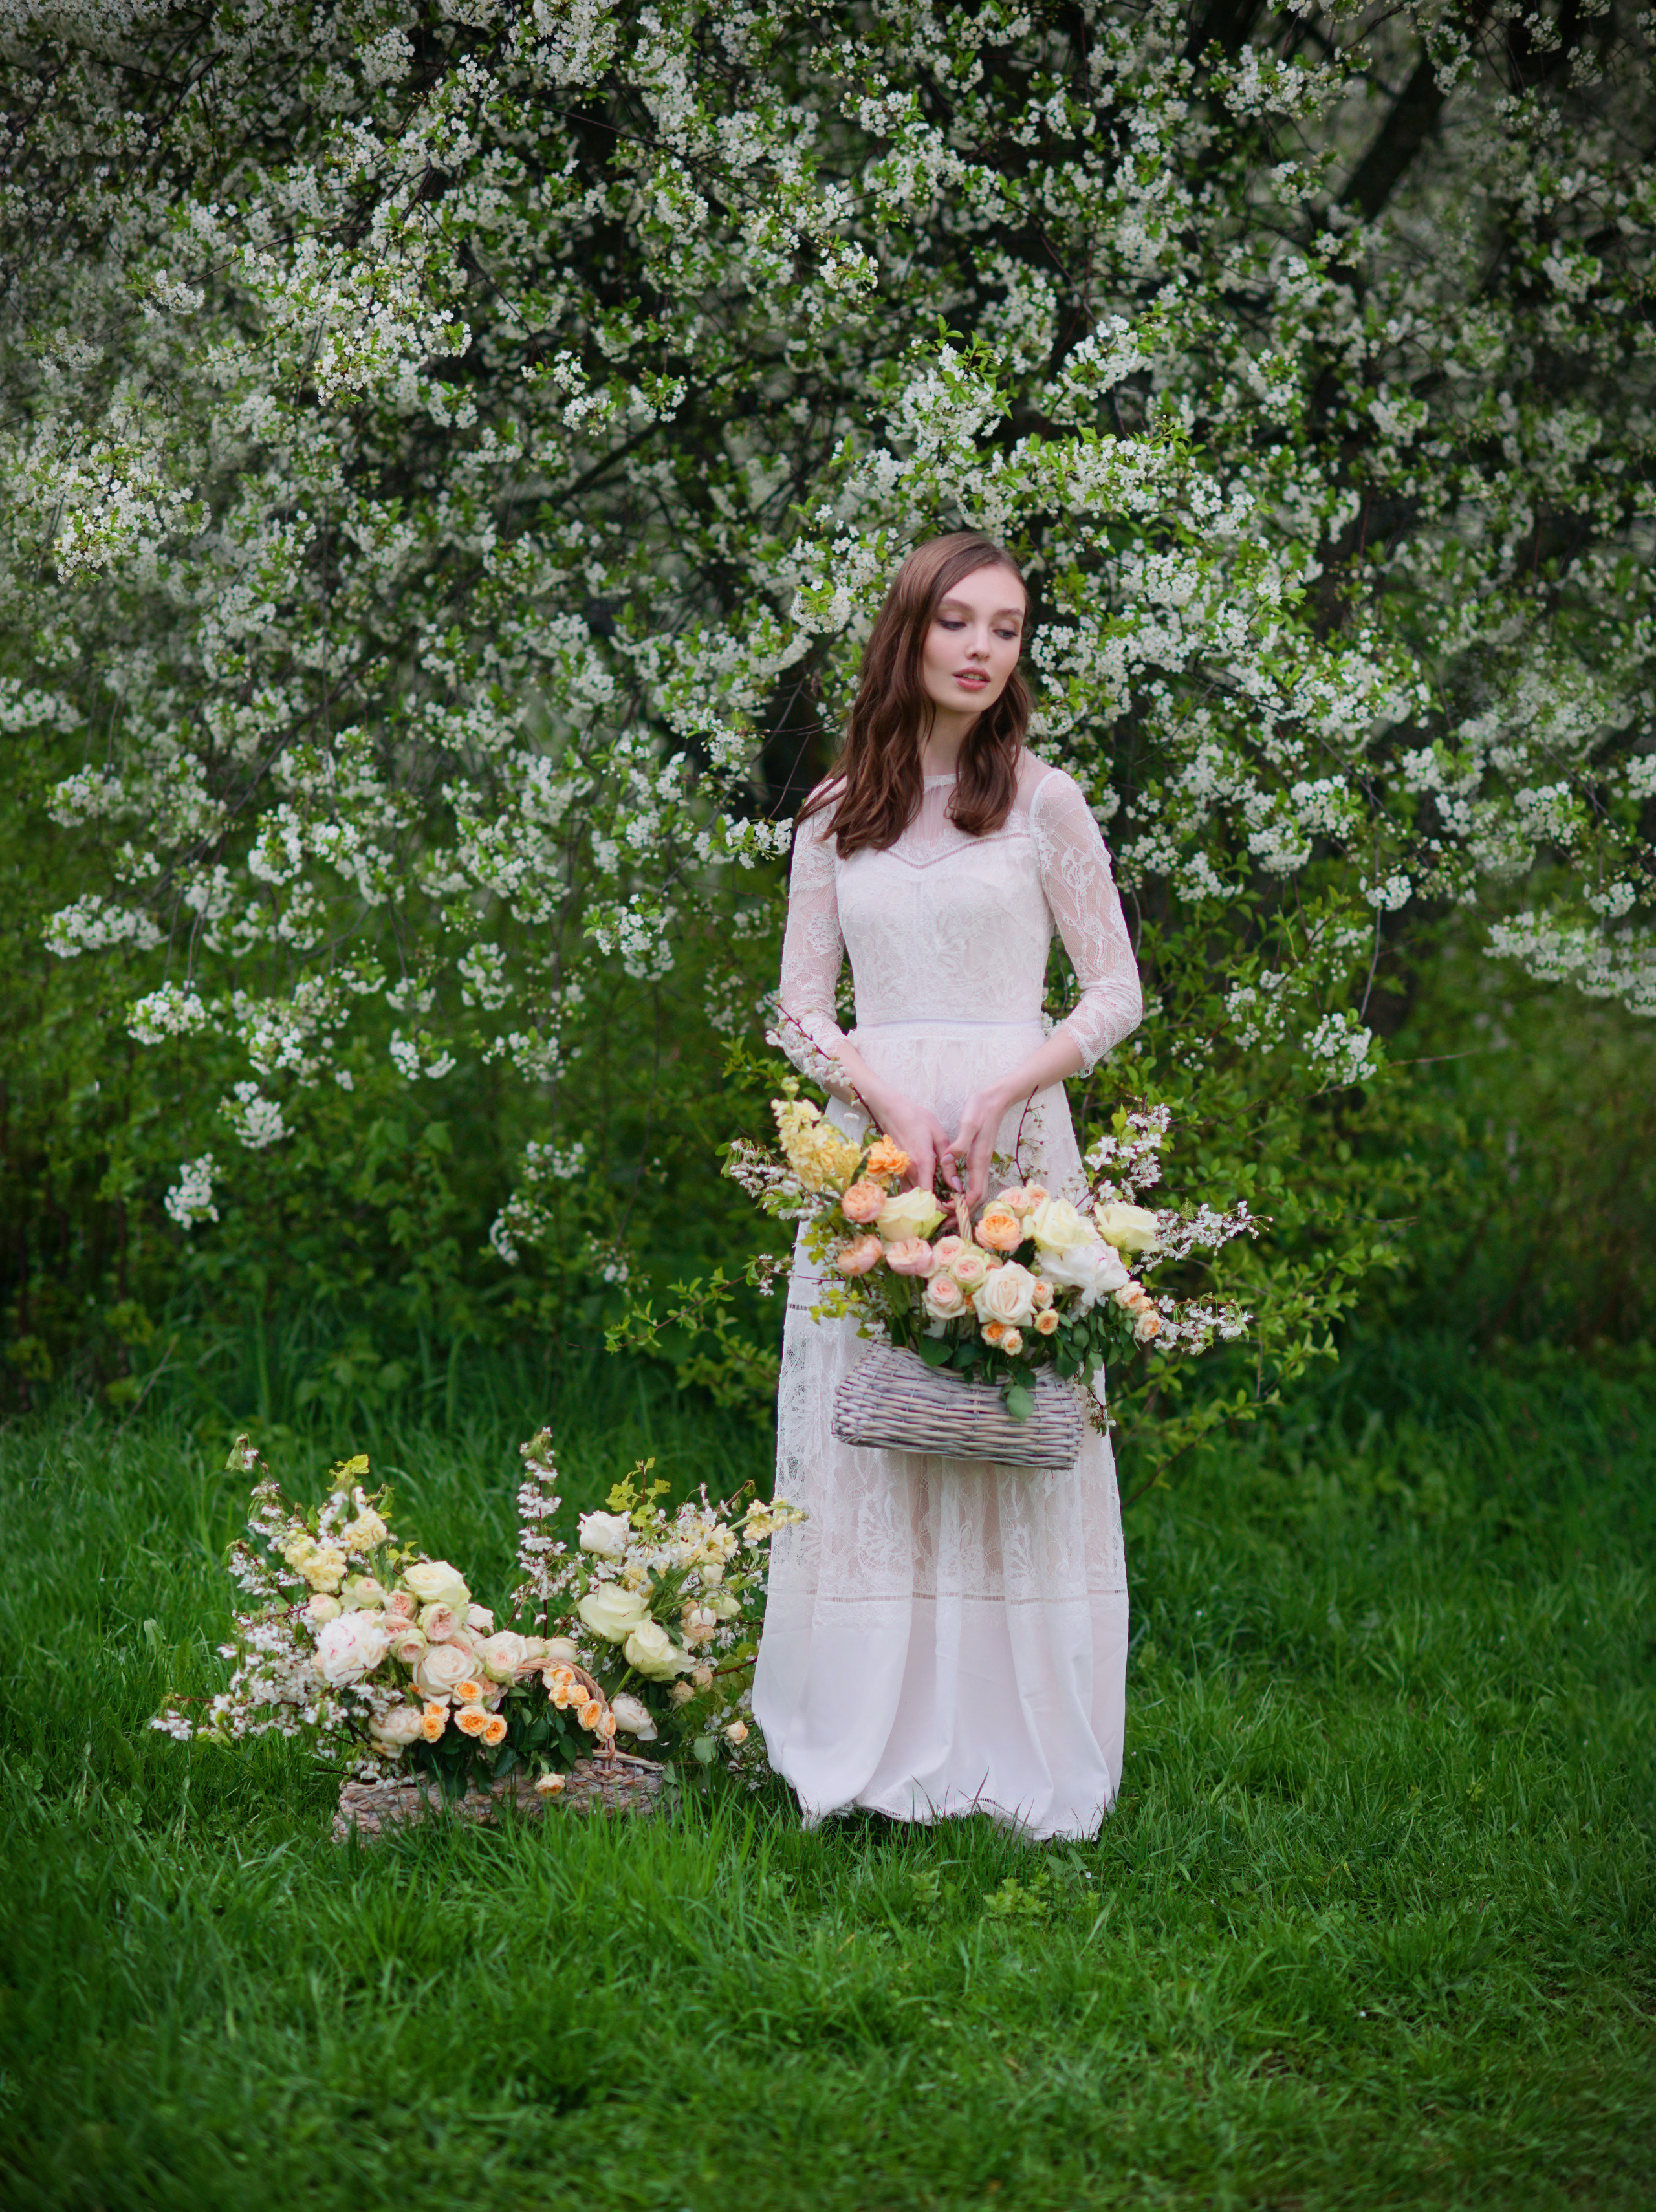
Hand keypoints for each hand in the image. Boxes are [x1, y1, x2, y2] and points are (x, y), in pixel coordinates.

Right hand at [860, 1084, 959, 1199]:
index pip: (928, 1196)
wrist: (892, 1110)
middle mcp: (909, 1171)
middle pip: (920, 1201)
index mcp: (922, 1162)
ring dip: (926, 1203)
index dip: (940, 1208)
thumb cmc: (918, 1119)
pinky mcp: (897, 1170)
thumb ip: (948, 1165)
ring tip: (943, 1200)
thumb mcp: (939, 1137)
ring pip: (913, 1197)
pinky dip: (918, 1195)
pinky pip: (907, 1189)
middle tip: (950, 1206)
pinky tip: (930, 1191)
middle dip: (935, 1208)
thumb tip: (956, 1186)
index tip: (952, 1207)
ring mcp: (900, 1171)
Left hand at [949, 1081, 1016, 1210]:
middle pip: (977, 1199)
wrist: (995, 1099)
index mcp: (978, 1160)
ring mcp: (981, 1163)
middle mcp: (982, 1165)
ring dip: (963, 1206)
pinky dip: (965, 1195)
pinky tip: (953, 1195)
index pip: (975, 1194)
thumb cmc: (981, 1109)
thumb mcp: (969, 1123)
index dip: (963, 1207)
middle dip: (962, 1214)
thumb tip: (947, 1159)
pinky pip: (973, 1183)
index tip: (948, 1214)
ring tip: (947, 1215)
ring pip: (976, 1192)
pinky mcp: (978, 1158)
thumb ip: (960, 1143)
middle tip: (944, 1224)